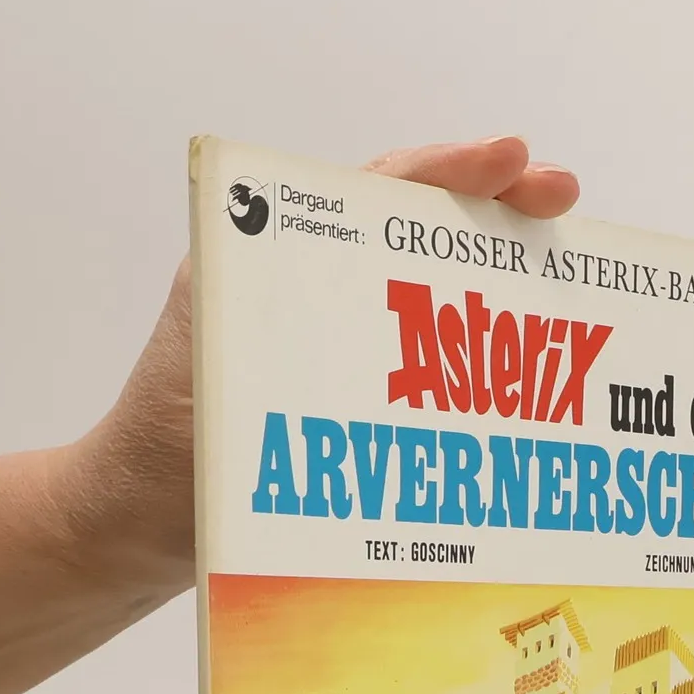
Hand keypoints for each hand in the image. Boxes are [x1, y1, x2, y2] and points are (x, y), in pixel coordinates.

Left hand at [62, 139, 580, 589]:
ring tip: (561, 286)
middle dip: (493, 209)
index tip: (516, 161)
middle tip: (564, 202)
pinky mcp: (341, 398)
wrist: (129, 532)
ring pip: (425, 295)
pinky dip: (472, 366)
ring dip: (492, 288)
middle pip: (415, 229)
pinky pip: (419, 367)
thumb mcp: (213, 378)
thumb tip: (365, 306)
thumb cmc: (156, 460)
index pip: (375, 190)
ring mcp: (326, 341)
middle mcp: (302, 288)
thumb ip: (268, 330)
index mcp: (266, 257)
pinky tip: (523, 382)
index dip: (451, 170)